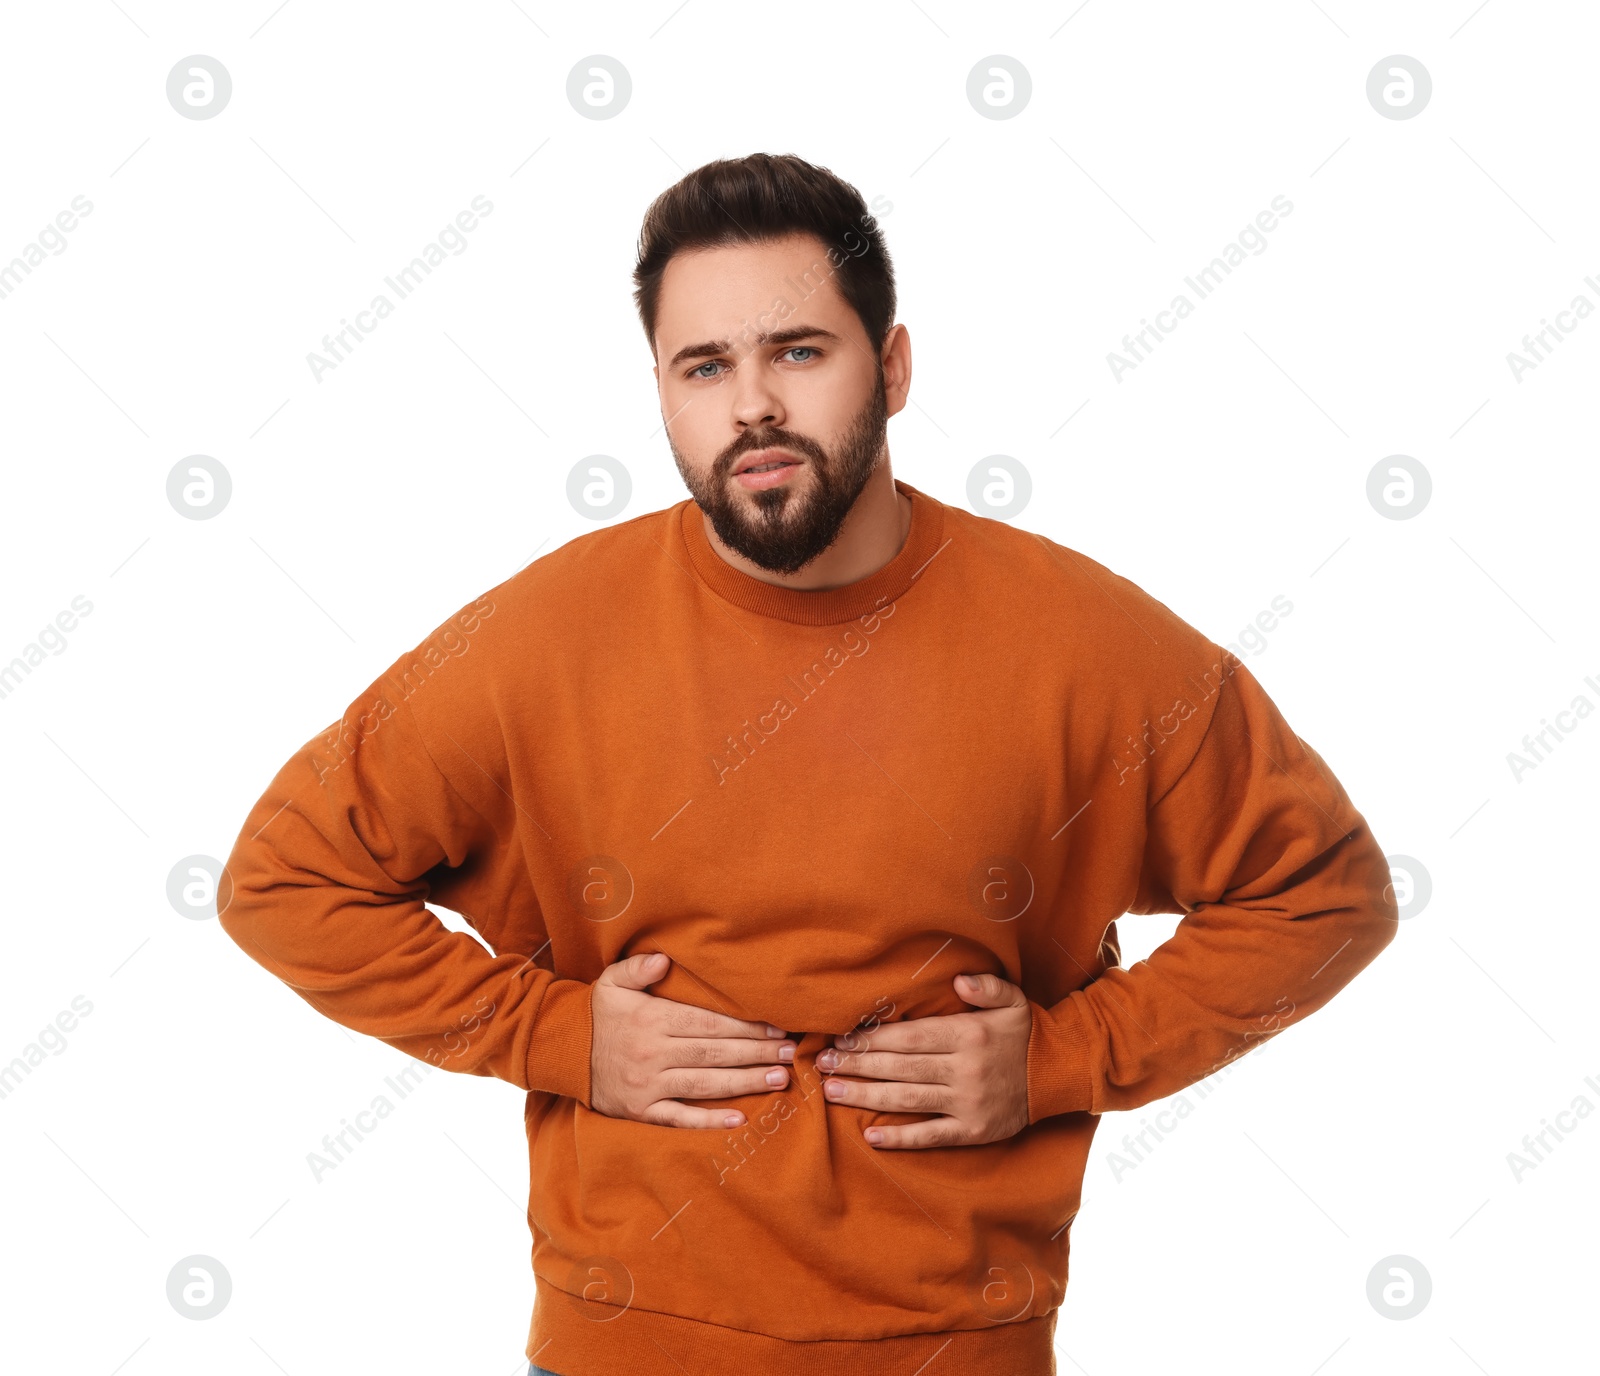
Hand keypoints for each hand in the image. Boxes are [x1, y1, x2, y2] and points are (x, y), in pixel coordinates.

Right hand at [589, 952, 794, 1127]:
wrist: (561, 1052)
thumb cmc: (596, 1013)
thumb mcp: (611, 982)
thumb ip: (638, 968)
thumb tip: (664, 960)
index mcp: (651, 1020)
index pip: (708, 1023)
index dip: (744, 1027)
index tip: (775, 1028)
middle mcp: (652, 1053)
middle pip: (714, 1054)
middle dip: (756, 1054)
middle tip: (790, 1054)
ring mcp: (647, 1085)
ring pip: (705, 1084)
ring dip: (745, 1083)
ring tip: (779, 1080)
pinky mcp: (641, 1111)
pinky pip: (680, 1118)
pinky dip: (710, 1121)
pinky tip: (739, 1119)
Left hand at [815, 972, 1031, 1148]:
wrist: (1058, 1073)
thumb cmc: (1025, 1032)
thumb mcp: (1012, 999)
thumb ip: (985, 987)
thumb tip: (957, 981)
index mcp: (967, 1035)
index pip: (909, 1038)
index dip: (872, 1039)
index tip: (841, 1039)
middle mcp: (964, 1070)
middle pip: (899, 1068)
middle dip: (857, 1065)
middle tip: (821, 1065)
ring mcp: (967, 1103)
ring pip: (907, 1100)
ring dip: (865, 1096)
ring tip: (831, 1092)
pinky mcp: (972, 1131)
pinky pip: (930, 1135)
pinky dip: (900, 1138)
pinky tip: (870, 1136)